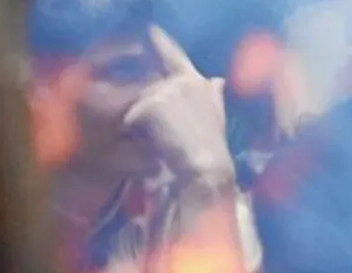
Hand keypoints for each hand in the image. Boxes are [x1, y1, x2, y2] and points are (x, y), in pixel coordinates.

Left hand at [125, 27, 234, 185]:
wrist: (207, 164)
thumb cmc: (214, 145)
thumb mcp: (217, 113)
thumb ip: (213, 93)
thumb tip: (217, 79)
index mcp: (195, 81)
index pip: (175, 55)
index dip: (161, 41)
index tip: (151, 30)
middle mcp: (179, 81)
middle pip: (150, 85)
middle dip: (149, 104)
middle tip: (162, 127)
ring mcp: (164, 91)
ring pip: (140, 102)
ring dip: (143, 120)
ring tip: (160, 139)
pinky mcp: (150, 106)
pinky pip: (133, 117)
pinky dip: (138, 131)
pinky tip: (153, 142)